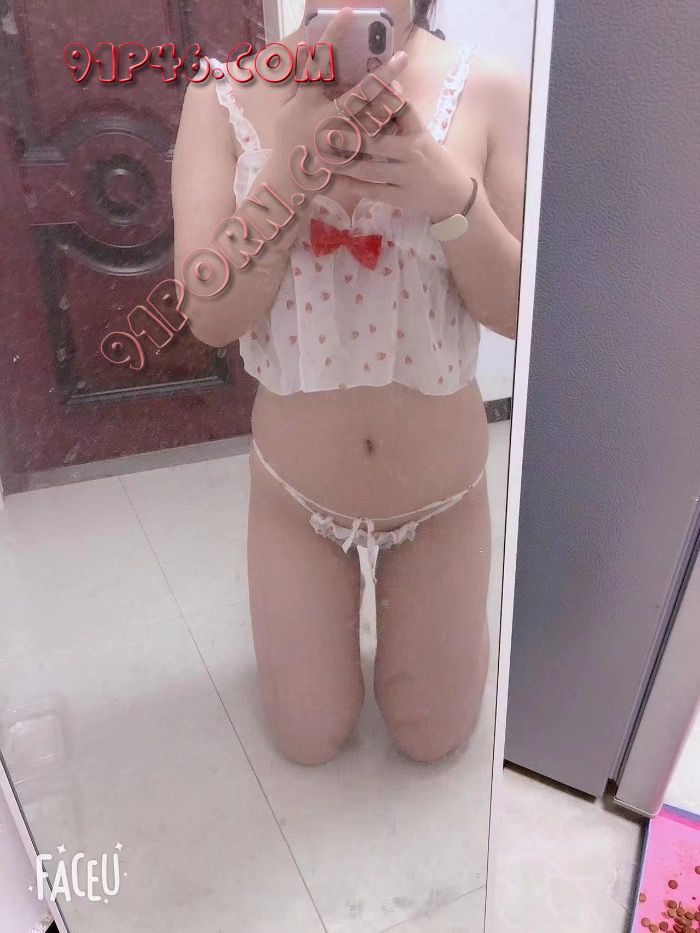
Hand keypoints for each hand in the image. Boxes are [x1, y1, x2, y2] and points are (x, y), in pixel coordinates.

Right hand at [271, 10, 408, 177]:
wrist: (289, 180)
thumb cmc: (288, 140)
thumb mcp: (287, 110)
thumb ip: (300, 85)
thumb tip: (309, 54)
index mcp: (307, 101)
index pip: (320, 62)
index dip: (335, 35)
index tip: (349, 13)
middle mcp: (326, 118)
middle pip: (359, 93)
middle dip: (382, 75)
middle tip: (402, 57)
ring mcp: (340, 140)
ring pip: (372, 119)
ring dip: (389, 102)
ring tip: (403, 88)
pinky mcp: (348, 157)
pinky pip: (370, 140)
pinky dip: (384, 127)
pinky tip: (396, 116)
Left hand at [329, 84, 479, 221]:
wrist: (453, 194)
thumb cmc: (431, 159)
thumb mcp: (421, 134)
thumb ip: (404, 113)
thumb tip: (392, 84)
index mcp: (417, 133)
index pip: (399, 111)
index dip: (376, 104)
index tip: (352, 97)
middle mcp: (413, 153)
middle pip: (378, 144)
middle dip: (351, 140)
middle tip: (325, 134)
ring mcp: (407, 177)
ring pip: (372, 171)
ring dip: (347, 165)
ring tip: (325, 159)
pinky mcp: (402, 198)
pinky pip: (375, 192)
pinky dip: (356, 187)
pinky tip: (339, 181)